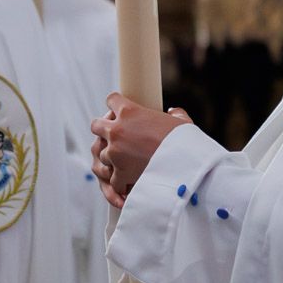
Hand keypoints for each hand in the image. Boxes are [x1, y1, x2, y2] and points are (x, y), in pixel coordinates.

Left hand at [90, 94, 191, 209]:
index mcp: (130, 111)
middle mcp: (117, 130)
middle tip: (113, 137)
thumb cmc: (187, 142)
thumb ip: (175, 115)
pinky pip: (112, 178)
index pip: (111, 100)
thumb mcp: (182, 123)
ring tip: (125, 163)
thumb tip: (173, 112)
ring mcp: (115, 151)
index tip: (117, 111)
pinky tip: (128, 182)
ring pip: (101, 153)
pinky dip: (120, 181)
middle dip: (102, 131)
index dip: (114, 105)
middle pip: (96, 125)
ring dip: (112, 158)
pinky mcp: (119, 172)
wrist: (186, 165)